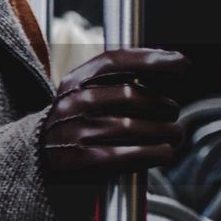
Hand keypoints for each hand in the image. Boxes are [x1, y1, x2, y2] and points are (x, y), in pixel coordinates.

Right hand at [38, 48, 186, 177]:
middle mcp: (73, 103)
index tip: (182, 64)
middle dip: (164, 104)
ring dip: (165, 132)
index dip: (151, 59)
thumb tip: (171, 65)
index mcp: (75, 81)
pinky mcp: (81, 161)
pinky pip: (128, 156)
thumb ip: (120, 80)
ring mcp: (75, 132)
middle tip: (174, 112)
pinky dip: (155, 153)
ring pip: (134, 127)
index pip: (115, 61)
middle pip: (131, 95)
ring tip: (174, 135)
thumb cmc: (78, 123)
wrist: (38, 159)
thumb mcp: (87, 94)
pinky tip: (163, 152)